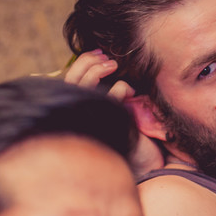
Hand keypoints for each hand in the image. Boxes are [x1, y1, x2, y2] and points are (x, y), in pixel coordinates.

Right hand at [64, 50, 163, 175]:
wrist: (147, 163)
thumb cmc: (131, 133)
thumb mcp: (115, 109)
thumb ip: (104, 92)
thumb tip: (100, 62)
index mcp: (79, 111)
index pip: (68, 82)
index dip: (81, 64)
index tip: (97, 52)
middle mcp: (80, 117)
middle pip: (70, 80)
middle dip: (87, 61)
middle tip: (106, 57)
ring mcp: (92, 120)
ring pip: (84, 85)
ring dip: (99, 68)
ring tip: (113, 65)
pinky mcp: (110, 123)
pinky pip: (112, 94)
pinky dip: (123, 87)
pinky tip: (133, 93)